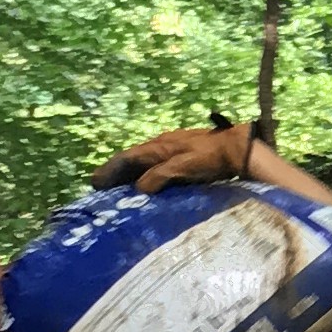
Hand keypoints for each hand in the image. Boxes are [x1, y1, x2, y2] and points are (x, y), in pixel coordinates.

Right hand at [91, 118, 257, 193]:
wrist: (236, 149)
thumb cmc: (210, 158)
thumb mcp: (183, 167)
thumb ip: (160, 175)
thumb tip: (139, 188)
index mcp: (159, 146)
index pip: (128, 157)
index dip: (110, 169)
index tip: (95, 181)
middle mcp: (162, 144)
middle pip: (132, 158)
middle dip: (115, 171)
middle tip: (100, 184)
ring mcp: (172, 148)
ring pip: (144, 160)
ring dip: (129, 172)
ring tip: (117, 185)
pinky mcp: (182, 154)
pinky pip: (155, 163)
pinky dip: (143, 172)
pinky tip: (144, 182)